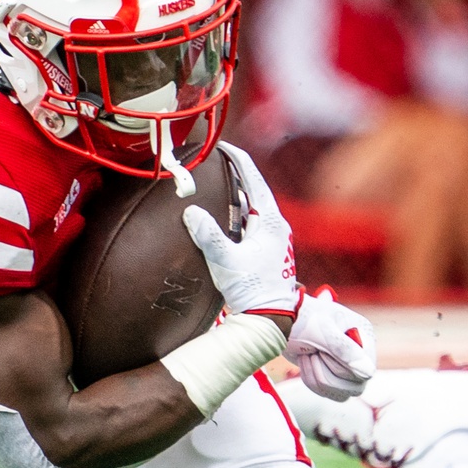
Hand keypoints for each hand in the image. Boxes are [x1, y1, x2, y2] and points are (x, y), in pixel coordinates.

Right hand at [183, 142, 300, 320]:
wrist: (269, 320)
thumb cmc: (252, 291)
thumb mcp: (226, 261)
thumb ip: (209, 235)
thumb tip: (191, 212)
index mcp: (272, 222)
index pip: (254, 180)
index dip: (238, 160)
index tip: (224, 146)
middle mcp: (276, 227)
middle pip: (254, 191)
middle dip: (235, 176)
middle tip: (216, 162)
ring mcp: (273, 240)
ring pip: (252, 209)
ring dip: (235, 197)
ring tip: (216, 186)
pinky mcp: (267, 251)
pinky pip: (250, 225)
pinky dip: (236, 216)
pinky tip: (223, 218)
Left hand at [284, 287, 375, 400]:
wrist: (279, 321)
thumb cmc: (303, 320)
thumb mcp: (323, 333)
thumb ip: (345, 352)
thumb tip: (368, 374)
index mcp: (364, 336)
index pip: (366, 372)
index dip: (342, 369)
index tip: (321, 352)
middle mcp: (359, 352)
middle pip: (354, 387)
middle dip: (327, 373)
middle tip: (312, 353)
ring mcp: (346, 364)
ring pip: (341, 393)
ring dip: (317, 377)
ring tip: (307, 356)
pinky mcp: (330, 373)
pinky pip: (327, 392)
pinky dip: (311, 381)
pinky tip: (304, 361)